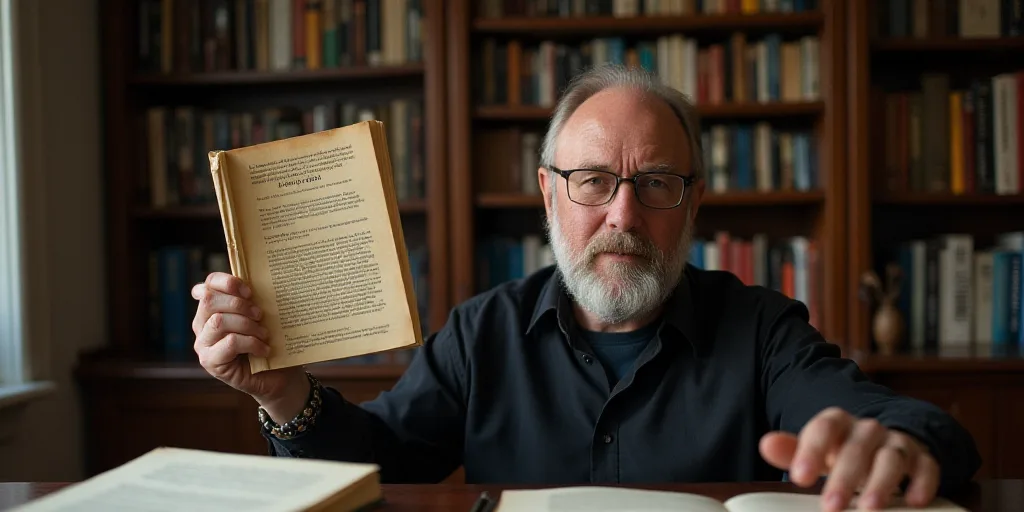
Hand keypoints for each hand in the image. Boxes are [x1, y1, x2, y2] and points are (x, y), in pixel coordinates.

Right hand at [192, 272, 308, 421]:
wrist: (279, 376)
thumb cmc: (270, 342)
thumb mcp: (262, 316)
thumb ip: (252, 300)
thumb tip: (256, 281)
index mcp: (212, 308)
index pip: (208, 285)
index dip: (227, 282)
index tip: (250, 291)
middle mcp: (202, 324)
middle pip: (209, 300)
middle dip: (239, 305)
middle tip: (260, 315)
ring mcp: (203, 344)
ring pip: (219, 321)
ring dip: (247, 325)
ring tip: (264, 334)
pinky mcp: (210, 362)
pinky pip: (229, 343)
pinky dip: (251, 343)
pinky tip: (264, 350)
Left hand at [759, 407, 938, 510]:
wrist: (883, 444)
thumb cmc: (841, 451)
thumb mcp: (817, 450)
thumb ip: (792, 449)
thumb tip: (767, 444)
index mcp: (838, 423)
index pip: (823, 428)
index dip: (811, 451)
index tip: (800, 478)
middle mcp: (868, 429)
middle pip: (856, 448)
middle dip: (844, 478)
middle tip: (831, 506)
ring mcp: (897, 442)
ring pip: (891, 458)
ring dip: (881, 483)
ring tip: (869, 508)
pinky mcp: (922, 458)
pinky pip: (927, 467)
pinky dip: (922, 483)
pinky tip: (914, 500)